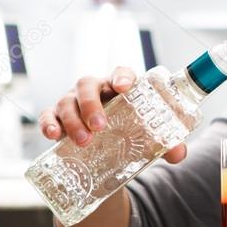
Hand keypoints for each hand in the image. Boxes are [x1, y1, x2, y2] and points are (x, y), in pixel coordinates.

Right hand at [38, 67, 187, 163]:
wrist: (108, 148)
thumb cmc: (130, 131)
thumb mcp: (148, 137)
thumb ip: (166, 143)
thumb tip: (178, 153)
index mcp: (120, 88)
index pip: (121, 73)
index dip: (121, 76)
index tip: (124, 86)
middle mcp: (96, 91)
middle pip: (87, 85)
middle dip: (91, 105)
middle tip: (100, 127)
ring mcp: (74, 102)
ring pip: (67, 101)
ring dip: (73, 120)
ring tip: (84, 141)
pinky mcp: (57, 117)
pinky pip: (48, 115)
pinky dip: (48, 123)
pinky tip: (53, 135)